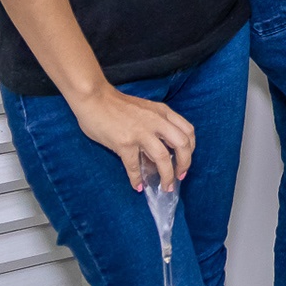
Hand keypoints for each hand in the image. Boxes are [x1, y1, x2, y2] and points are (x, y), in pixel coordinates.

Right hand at [71, 85, 196, 191]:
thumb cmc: (118, 105)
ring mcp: (141, 132)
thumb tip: (160, 153)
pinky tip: (137, 186)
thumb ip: (156, 125)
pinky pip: (134, 166)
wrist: (94, 98)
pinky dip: (137, 179)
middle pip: (182, 144)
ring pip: (163, 157)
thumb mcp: (146, 110)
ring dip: (167, 176)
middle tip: (179, 177)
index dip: (191, 149)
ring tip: (166, 187)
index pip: (188, 131)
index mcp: (163, 112)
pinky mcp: (124, 143)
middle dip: (185, 164)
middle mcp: (156, 121)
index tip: (185, 161)